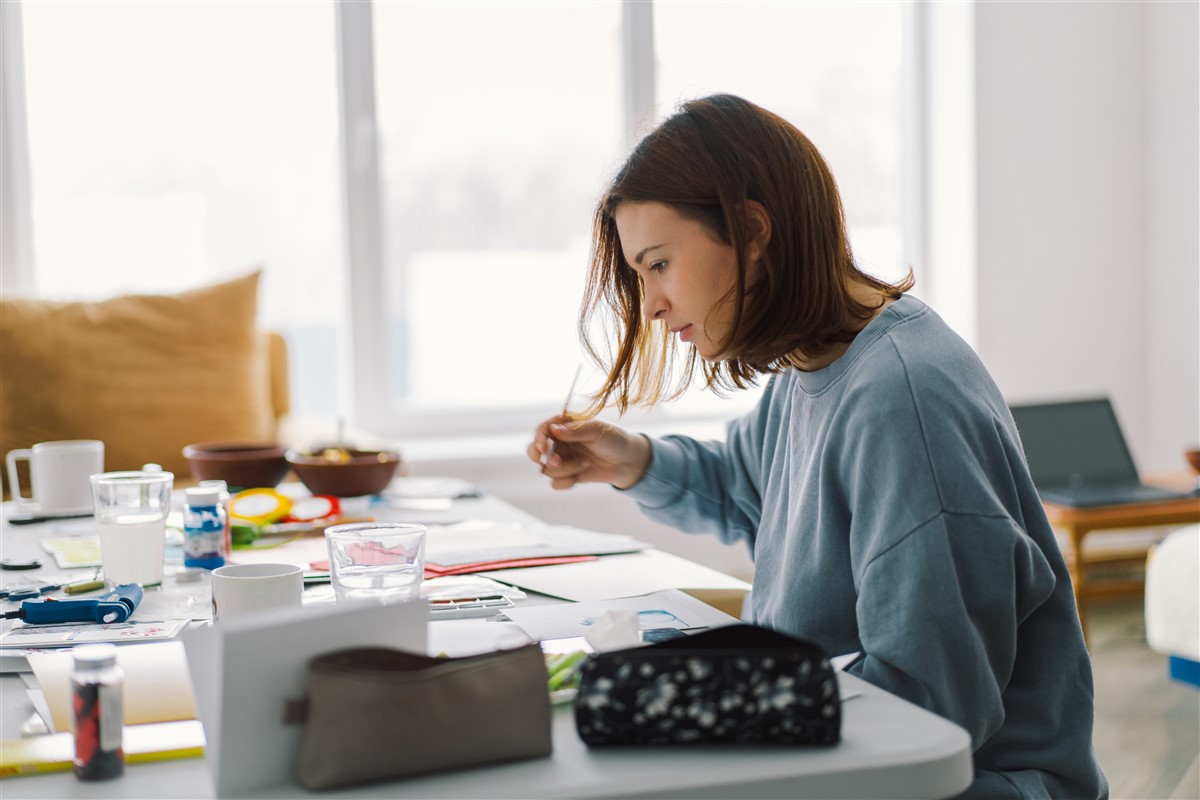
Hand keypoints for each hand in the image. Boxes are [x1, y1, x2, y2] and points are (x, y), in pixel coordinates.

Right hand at [527, 416, 651, 490]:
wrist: (628, 461)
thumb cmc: (614, 439)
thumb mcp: (597, 430)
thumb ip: (576, 431)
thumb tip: (554, 430)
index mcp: (564, 425)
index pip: (542, 430)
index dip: (539, 439)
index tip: (544, 448)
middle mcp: (559, 442)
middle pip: (534, 451)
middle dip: (544, 459)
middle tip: (558, 462)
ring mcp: (562, 459)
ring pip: (547, 470)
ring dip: (566, 469)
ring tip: (586, 463)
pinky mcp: (568, 475)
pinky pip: (555, 483)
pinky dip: (566, 482)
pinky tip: (580, 477)